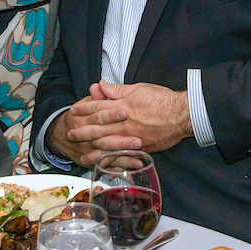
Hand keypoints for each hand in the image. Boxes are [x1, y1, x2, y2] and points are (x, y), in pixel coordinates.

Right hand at [48, 93, 140, 167]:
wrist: (60, 136)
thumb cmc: (77, 118)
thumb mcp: (83, 105)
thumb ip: (95, 98)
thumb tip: (99, 85)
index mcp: (84, 119)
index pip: (99, 115)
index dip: (111, 114)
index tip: (125, 111)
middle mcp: (87, 136)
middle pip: (104, 137)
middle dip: (121, 139)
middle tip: (138, 139)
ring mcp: (90, 150)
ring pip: (107, 153)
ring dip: (123, 153)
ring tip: (139, 152)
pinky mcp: (94, 161)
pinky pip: (109, 165)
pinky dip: (122, 165)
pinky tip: (135, 163)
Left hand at [64, 82, 190, 162]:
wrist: (181, 115)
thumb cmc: (162, 99)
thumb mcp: (138, 88)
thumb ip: (117, 89)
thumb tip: (101, 85)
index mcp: (122, 107)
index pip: (97, 108)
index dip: (84, 109)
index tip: (73, 111)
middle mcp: (124, 124)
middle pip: (98, 128)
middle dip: (82, 132)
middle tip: (69, 134)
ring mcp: (131, 138)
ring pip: (107, 145)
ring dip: (92, 149)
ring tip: (80, 154)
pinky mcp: (140, 148)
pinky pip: (121, 156)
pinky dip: (111, 160)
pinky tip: (103, 164)